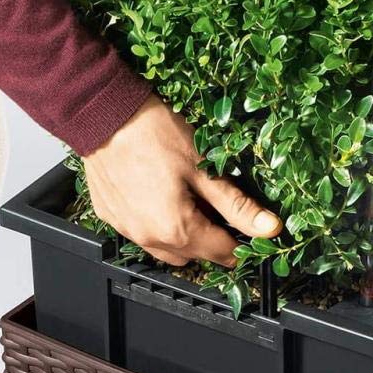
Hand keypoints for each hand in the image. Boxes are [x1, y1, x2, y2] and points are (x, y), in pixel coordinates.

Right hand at [81, 96, 281, 267]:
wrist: (103, 115)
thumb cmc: (154, 134)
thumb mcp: (204, 168)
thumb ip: (237, 205)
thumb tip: (269, 229)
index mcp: (177, 229)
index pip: (221, 254)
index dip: (241, 244)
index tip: (249, 230)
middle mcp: (149, 239)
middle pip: (193, 256)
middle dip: (211, 241)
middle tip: (220, 211)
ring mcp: (126, 230)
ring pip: (165, 251)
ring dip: (183, 238)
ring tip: (190, 205)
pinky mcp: (110, 217)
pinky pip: (141, 234)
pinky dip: (156, 226)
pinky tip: (160, 198)